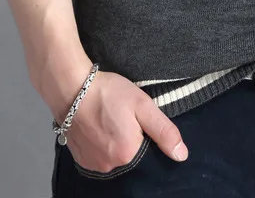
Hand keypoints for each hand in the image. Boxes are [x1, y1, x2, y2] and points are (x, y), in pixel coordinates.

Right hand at [38, 56, 188, 169]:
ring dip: (115, 143)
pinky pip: (99, 157)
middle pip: (130, 156)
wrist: (72, 88)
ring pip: (115, 157)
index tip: (136, 120)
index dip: (145, 135)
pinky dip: (102, 146)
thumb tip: (182, 155)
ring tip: (110, 121)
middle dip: (130, 139)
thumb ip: (163, 131)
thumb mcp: (142, 105)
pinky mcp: (81, 160)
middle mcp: (110, 166)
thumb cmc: (109, 93)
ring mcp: (93, 164)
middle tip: (122, 117)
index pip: (148, 152)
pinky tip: (99, 128)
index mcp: (128, 154)